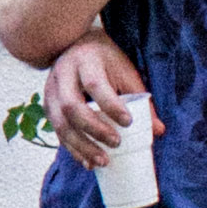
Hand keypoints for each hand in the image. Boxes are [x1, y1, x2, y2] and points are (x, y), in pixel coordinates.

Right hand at [44, 33, 153, 171]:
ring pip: (61, 124)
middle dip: (94, 130)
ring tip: (103, 161)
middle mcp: (64, 75)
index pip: (94, 84)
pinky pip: (57, 132)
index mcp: (86, 61)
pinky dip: (73, 149)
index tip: (128, 122)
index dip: (110, 105)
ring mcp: (51, 91)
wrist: (74, 45)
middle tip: (116, 144)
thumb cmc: (105, 60)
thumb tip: (159, 131)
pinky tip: (88, 162)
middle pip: (72, 107)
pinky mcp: (48, 106)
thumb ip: (141, 99)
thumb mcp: (125, 71)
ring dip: (81, 146)